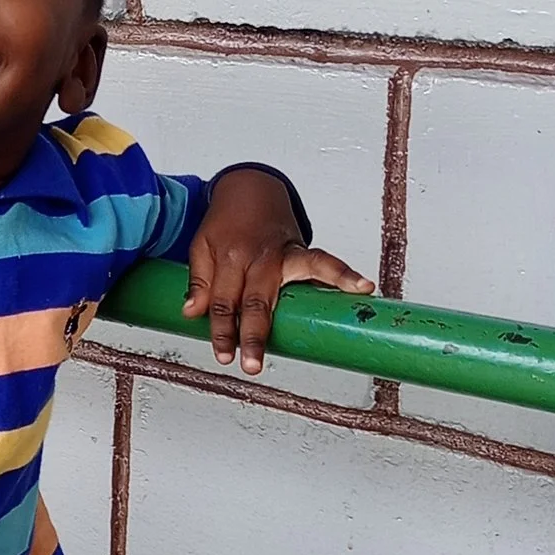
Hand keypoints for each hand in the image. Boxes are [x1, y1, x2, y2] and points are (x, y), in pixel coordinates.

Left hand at [184, 166, 373, 375]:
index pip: (222, 301)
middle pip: (255, 300)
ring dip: (305, 307)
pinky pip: (325, 261)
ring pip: (288, 283)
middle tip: (251, 364)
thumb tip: (191, 313)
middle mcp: (258, 258)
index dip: (222, 330)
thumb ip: (199, 281)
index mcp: (229, 258)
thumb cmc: (225, 224)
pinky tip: (363, 287)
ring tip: (314, 332)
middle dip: (253, 335)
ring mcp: (283, 253)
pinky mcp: (302, 251)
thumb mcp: (201, 247)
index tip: (223, 355)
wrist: (250, 189)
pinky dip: (345, 273)